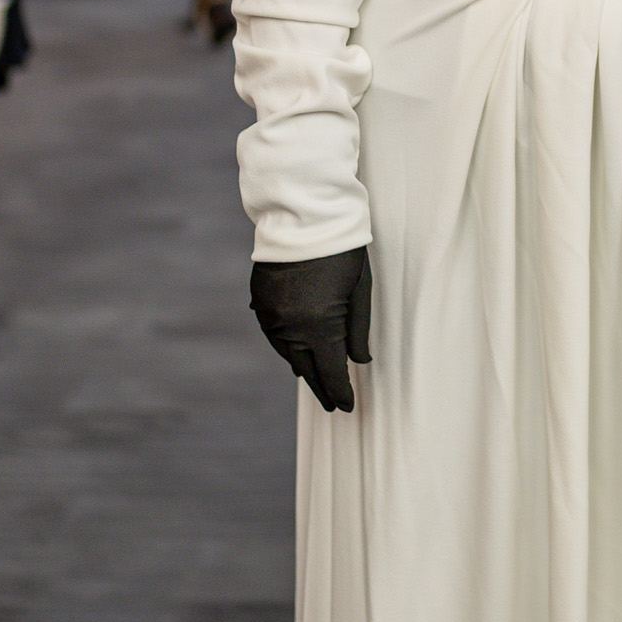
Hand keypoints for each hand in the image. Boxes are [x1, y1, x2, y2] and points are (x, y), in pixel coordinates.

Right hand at [250, 246, 371, 411]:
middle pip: (307, 370)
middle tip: (332, 405)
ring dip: (302, 369)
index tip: (348, 407)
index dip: (340, 392)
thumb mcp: (360, 289)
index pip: (332, 373)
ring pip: (287, 355)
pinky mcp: (260, 301)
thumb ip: (358, 330)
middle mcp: (291, 326)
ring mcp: (271, 315)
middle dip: (322, 388)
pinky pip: (273, 335)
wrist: (304, 214)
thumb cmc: (342, 248)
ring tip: (314, 381)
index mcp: (320, 325)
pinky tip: (295, 354)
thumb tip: (360, 361)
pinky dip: (285, 348)